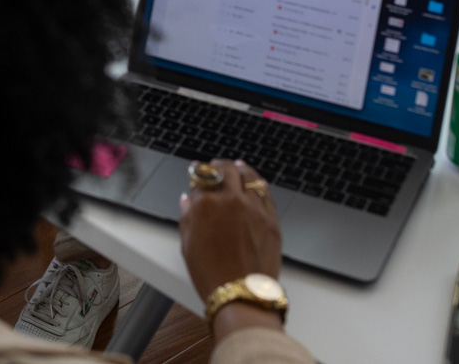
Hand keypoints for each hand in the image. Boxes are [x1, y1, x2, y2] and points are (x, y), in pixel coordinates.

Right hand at [178, 159, 282, 304]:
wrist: (240, 293)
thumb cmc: (211, 274)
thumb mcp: (187, 244)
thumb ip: (187, 217)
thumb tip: (188, 201)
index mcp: (205, 204)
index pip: (200, 179)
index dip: (197, 176)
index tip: (196, 174)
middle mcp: (230, 200)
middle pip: (224, 170)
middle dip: (218, 166)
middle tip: (216, 165)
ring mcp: (253, 207)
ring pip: (248, 176)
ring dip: (240, 168)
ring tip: (237, 166)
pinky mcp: (271, 218)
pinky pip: (266, 192)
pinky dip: (259, 183)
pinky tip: (256, 180)